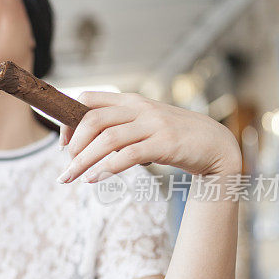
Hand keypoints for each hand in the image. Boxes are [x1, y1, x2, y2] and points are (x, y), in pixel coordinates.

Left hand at [57, 92, 241, 182]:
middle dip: (73, 144)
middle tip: (66, 164)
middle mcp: (140, 109)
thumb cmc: (172, 136)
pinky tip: (93, 179)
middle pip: (93, 120)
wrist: (216, 144)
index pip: (88, 99)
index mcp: (130, 101)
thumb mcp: (143, 124)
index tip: (63, 144)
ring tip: (71, 177)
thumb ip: (118, 126)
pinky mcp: (166, 144)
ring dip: (83, 160)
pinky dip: (106, 168)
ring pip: (107, 139)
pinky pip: (128, 155)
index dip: (69, 120)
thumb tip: (81, 141)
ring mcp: (154, 125)